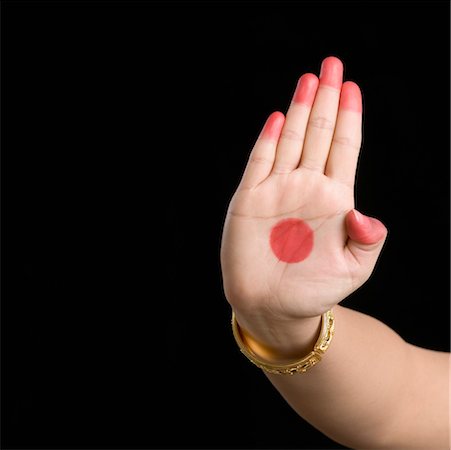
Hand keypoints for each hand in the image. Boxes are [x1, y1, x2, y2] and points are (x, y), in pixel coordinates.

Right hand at [220, 57, 386, 331]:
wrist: (272, 306)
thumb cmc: (314, 290)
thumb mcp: (353, 270)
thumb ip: (367, 241)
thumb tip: (365, 215)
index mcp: (334, 201)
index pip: (344, 148)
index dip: (349, 118)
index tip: (353, 88)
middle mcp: (306, 188)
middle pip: (319, 134)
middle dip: (327, 100)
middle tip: (332, 66)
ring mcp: (277, 191)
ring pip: (291, 141)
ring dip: (300, 110)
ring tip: (310, 80)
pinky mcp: (250, 201)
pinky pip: (259, 163)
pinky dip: (268, 141)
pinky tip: (279, 119)